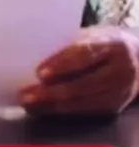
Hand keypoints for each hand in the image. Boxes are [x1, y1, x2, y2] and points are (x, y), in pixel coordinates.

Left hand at [19, 26, 138, 116]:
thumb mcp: (93, 35)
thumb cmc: (105, 42)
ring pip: (82, 102)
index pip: (86, 54)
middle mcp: (121, 70)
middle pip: (83, 84)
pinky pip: (84, 111)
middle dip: (51, 92)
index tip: (39, 72)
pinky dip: (61, 111)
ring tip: (28, 103)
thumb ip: (70, 45)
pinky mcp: (115, 108)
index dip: (62, 64)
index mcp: (114, 45)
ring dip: (52, 105)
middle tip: (25, 94)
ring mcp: (120, 92)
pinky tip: (43, 109)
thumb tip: (34, 57)